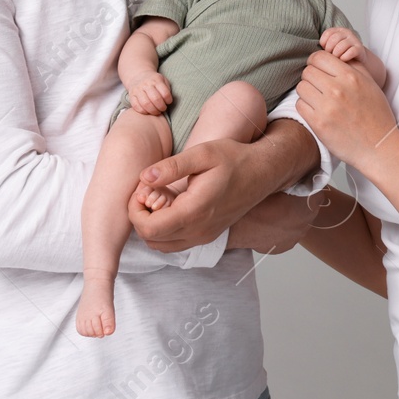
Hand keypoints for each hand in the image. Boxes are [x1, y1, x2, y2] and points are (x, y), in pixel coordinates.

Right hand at [126, 72, 172, 114]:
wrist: (138, 76)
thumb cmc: (154, 81)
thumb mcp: (163, 80)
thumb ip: (167, 89)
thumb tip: (168, 101)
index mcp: (156, 80)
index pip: (165, 93)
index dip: (168, 100)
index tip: (168, 102)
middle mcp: (146, 84)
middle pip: (155, 99)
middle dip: (161, 107)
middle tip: (163, 109)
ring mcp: (138, 90)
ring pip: (145, 104)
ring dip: (153, 111)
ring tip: (156, 111)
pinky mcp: (131, 96)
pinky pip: (136, 106)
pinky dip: (143, 111)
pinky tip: (147, 111)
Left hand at [127, 119, 321, 252]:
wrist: (263, 172)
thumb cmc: (234, 159)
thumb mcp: (202, 154)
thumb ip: (171, 166)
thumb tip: (144, 177)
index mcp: (195, 211)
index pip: (149, 228)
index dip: (135, 210)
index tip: (142, 188)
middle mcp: (199, 230)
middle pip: (151, 239)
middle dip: (140, 216)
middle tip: (148, 192)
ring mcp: (204, 236)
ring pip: (161, 245)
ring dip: (151, 225)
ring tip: (159, 198)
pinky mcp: (207, 236)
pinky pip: (175, 243)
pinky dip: (165, 230)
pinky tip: (171, 205)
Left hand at [295, 49, 398, 170]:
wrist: (378, 146)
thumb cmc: (377, 115)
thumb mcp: (371, 84)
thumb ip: (354, 66)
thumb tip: (338, 54)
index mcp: (350, 77)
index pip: (318, 57)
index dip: (317, 62)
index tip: (320, 70)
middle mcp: (337, 90)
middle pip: (307, 72)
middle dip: (312, 77)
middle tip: (320, 87)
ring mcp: (326, 107)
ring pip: (301, 87)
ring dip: (308, 92)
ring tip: (319, 99)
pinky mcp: (318, 124)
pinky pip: (300, 105)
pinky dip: (306, 107)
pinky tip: (317, 111)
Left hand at [319, 27, 363, 63]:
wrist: (358, 59)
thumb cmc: (341, 54)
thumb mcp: (332, 47)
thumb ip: (324, 46)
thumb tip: (313, 53)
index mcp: (338, 30)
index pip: (327, 33)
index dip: (324, 43)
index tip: (326, 50)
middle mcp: (346, 33)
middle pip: (333, 39)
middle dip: (329, 50)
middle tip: (331, 56)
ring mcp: (354, 40)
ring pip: (341, 46)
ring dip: (336, 55)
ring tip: (336, 59)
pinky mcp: (359, 48)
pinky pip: (350, 52)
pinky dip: (344, 58)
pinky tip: (343, 60)